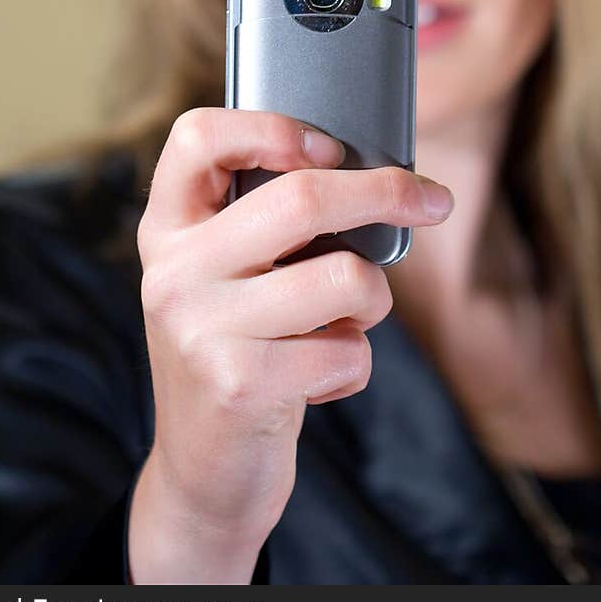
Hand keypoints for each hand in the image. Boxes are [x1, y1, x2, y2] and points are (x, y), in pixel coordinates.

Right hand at [127, 108, 453, 582]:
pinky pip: (348, 350)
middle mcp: (172, 271)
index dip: (271, 126)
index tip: (330, 147)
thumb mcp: (227, 278)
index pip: (197, 136)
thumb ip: (268, 223)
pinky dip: (354, 364)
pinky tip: (317, 379)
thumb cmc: (239, 352)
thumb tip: (379, 177)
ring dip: (371, 302)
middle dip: (386, 192)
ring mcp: (200, 329)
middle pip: (302, 196)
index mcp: (168, 228)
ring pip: (345, 277)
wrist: (204, 475)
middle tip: (433, 199)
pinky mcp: (237, 386)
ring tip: (341, 325)